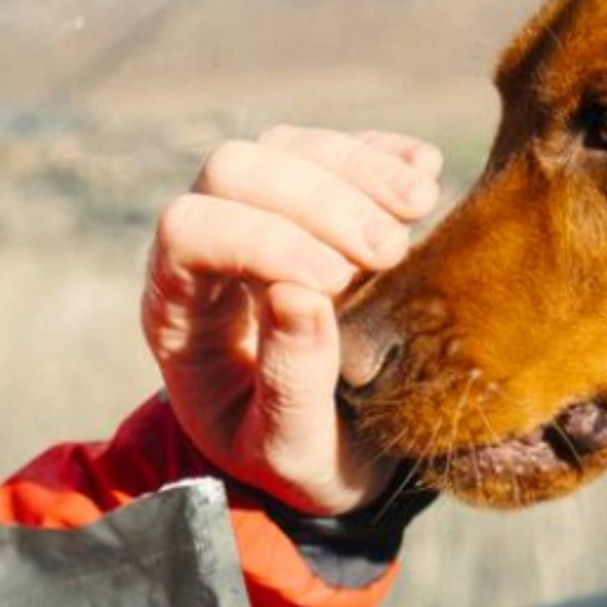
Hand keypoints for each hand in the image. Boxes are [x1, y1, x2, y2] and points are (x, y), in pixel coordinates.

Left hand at [143, 126, 442, 514]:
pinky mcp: (317, 205)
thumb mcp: (292, 451)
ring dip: (358, 167)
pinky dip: (385, 153)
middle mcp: (207, 251)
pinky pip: (338, 151)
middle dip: (316, 198)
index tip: (336, 283)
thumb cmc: (299, 460)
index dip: (261, 240)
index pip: (189, 231)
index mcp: (179, 312)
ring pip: (286, 146)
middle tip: (391, 251)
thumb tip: (299, 296)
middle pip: (233, 168)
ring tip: (421, 208)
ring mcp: (260, 216)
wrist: (336, 454)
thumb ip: (290, 385)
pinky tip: (427, 175)